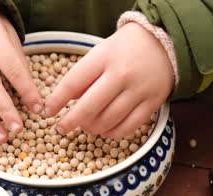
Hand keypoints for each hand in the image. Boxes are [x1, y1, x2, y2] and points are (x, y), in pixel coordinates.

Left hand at [45, 23, 174, 138]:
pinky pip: (127, 128)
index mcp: (104, 57)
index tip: (47, 112)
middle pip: (89, 108)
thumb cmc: (126, 49)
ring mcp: (138, 91)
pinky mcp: (152, 104)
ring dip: (91, 128)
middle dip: (70, 122)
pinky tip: (105, 130)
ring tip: (85, 126)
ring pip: (107, 121)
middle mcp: (121, 75)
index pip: (73, 83)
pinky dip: (112, 133)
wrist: (165, 43)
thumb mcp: (101, 53)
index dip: (56, 101)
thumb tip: (68, 102)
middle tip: (61, 128)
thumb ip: (85, 76)